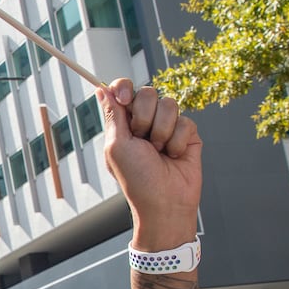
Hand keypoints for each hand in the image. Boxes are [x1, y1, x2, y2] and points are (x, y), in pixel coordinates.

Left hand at [99, 80, 201, 251]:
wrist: (165, 201)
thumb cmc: (137, 179)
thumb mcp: (117, 146)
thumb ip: (113, 116)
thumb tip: (101, 90)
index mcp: (123, 124)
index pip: (123, 90)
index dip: (124, 88)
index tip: (125, 98)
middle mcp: (145, 121)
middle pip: (147, 92)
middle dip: (144, 116)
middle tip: (142, 139)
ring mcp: (167, 126)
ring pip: (169, 104)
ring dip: (161, 131)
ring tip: (158, 151)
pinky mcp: (187, 133)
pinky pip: (185, 120)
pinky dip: (176, 141)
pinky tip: (173, 156)